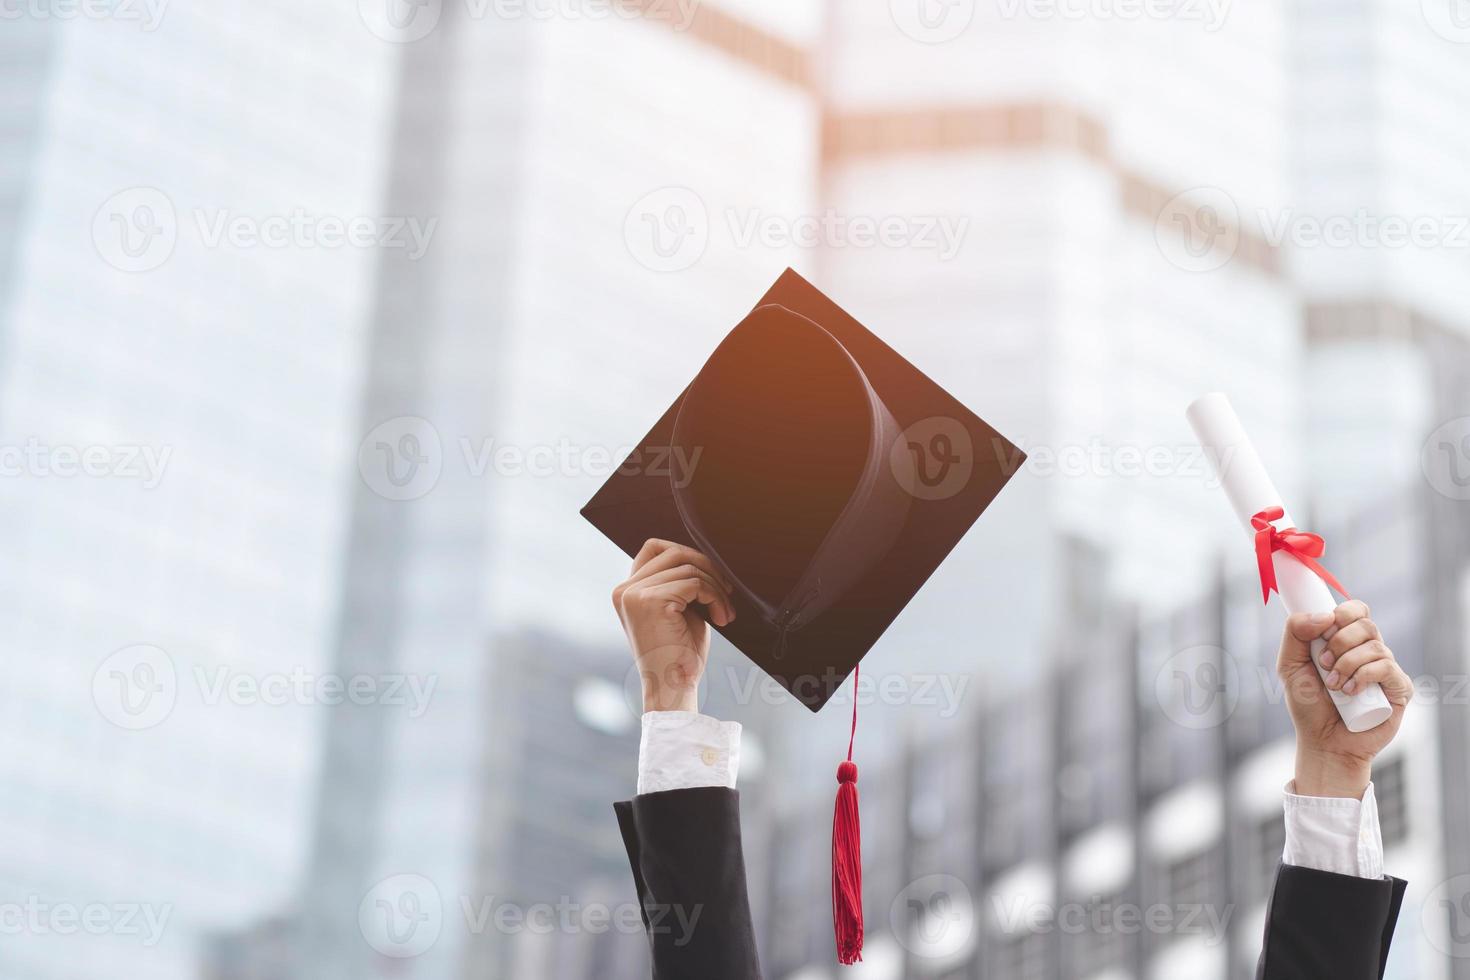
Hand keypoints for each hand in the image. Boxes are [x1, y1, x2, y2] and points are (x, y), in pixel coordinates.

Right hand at [612, 539, 735, 712]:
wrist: (674, 689)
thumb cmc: (680, 655)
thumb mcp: (677, 610)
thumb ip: (678, 582)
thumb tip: (703, 555)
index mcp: (625, 591)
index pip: (654, 547)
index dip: (686, 554)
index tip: (709, 578)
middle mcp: (624, 590)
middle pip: (674, 552)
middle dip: (707, 568)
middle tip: (726, 593)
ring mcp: (634, 595)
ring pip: (688, 567)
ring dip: (716, 588)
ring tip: (724, 613)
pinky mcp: (651, 602)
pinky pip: (694, 583)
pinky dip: (715, 597)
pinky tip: (721, 618)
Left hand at [1277, 600, 1412, 797]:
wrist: (1323, 740)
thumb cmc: (1308, 704)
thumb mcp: (1289, 664)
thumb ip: (1295, 632)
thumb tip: (1324, 615)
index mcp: (1347, 641)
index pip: (1356, 610)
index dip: (1342, 613)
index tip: (1323, 631)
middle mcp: (1370, 652)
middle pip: (1366, 624)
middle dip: (1339, 641)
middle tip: (1323, 664)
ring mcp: (1387, 670)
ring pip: (1375, 646)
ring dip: (1347, 664)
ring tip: (1334, 686)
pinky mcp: (1399, 689)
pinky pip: (1387, 668)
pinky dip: (1363, 676)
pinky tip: (1350, 692)